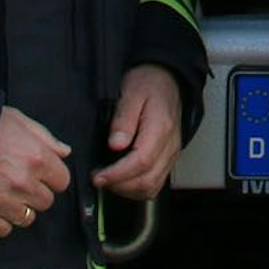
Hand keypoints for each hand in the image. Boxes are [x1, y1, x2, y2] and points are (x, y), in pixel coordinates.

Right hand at [0, 107, 70, 237]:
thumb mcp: (20, 121)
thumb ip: (46, 138)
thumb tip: (64, 152)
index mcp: (37, 158)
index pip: (62, 181)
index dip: (53, 176)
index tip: (43, 174)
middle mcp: (23, 182)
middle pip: (46, 202)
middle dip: (37, 193)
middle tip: (22, 182)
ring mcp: (3, 200)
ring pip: (27, 218)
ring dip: (20, 208)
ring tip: (8, 193)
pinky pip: (4, 229)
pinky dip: (1, 220)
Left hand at [92, 64, 183, 199]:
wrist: (168, 78)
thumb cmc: (149, 83)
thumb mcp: (131, 92)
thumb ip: (123, 119)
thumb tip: (115, 145)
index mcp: (161, 128)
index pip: (141, 161)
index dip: (117, 174)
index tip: (97, 176)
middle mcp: (170, 145)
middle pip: (147, 180)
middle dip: (119, 186)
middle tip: (98, 178)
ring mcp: (171, 154)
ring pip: (152, 187)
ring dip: (127, 190)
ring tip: (108, 179)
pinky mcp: (168, 158)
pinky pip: (155, 183)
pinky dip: (137, 187)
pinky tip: (122, 179)